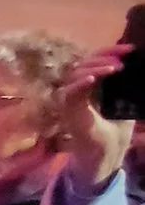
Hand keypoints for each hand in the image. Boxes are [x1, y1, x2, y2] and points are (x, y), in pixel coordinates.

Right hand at [66, 45, 132, 185]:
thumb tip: (139, 70)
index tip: (130, 49)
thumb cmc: (115, 132)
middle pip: (84, 63)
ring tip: (113, 69)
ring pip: (75, 74)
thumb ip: (125, 88)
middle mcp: (77, 89)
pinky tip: (92, 80)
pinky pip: (69, 92)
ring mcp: (70, 99)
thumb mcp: (125, 104)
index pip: (96, 61)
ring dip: (94, 69)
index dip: (111, 51)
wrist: (106, 155)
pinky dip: (79, 84)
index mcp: (91, 85)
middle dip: (103, 57)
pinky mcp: (67, 111)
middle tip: (121, 61)